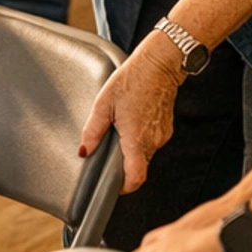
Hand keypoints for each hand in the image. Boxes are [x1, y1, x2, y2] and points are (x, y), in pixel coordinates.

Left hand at [79, 39, 182, 191]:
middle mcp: (153, 141)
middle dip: (123, 163)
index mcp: (136, 138)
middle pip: (138, 166)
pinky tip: (132, 119)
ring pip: (144, 154)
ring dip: (131, 148)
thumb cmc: (133, 79)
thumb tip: (84, 150)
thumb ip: (93, 130)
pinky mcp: (166, 128)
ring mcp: (162, 135)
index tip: (113, 186)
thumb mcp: (104, 103)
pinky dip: (140, 138)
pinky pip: (151, 142)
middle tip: (109, 147)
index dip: (124, 187)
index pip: (135, 178)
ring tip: (121, 126)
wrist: (160, 64)